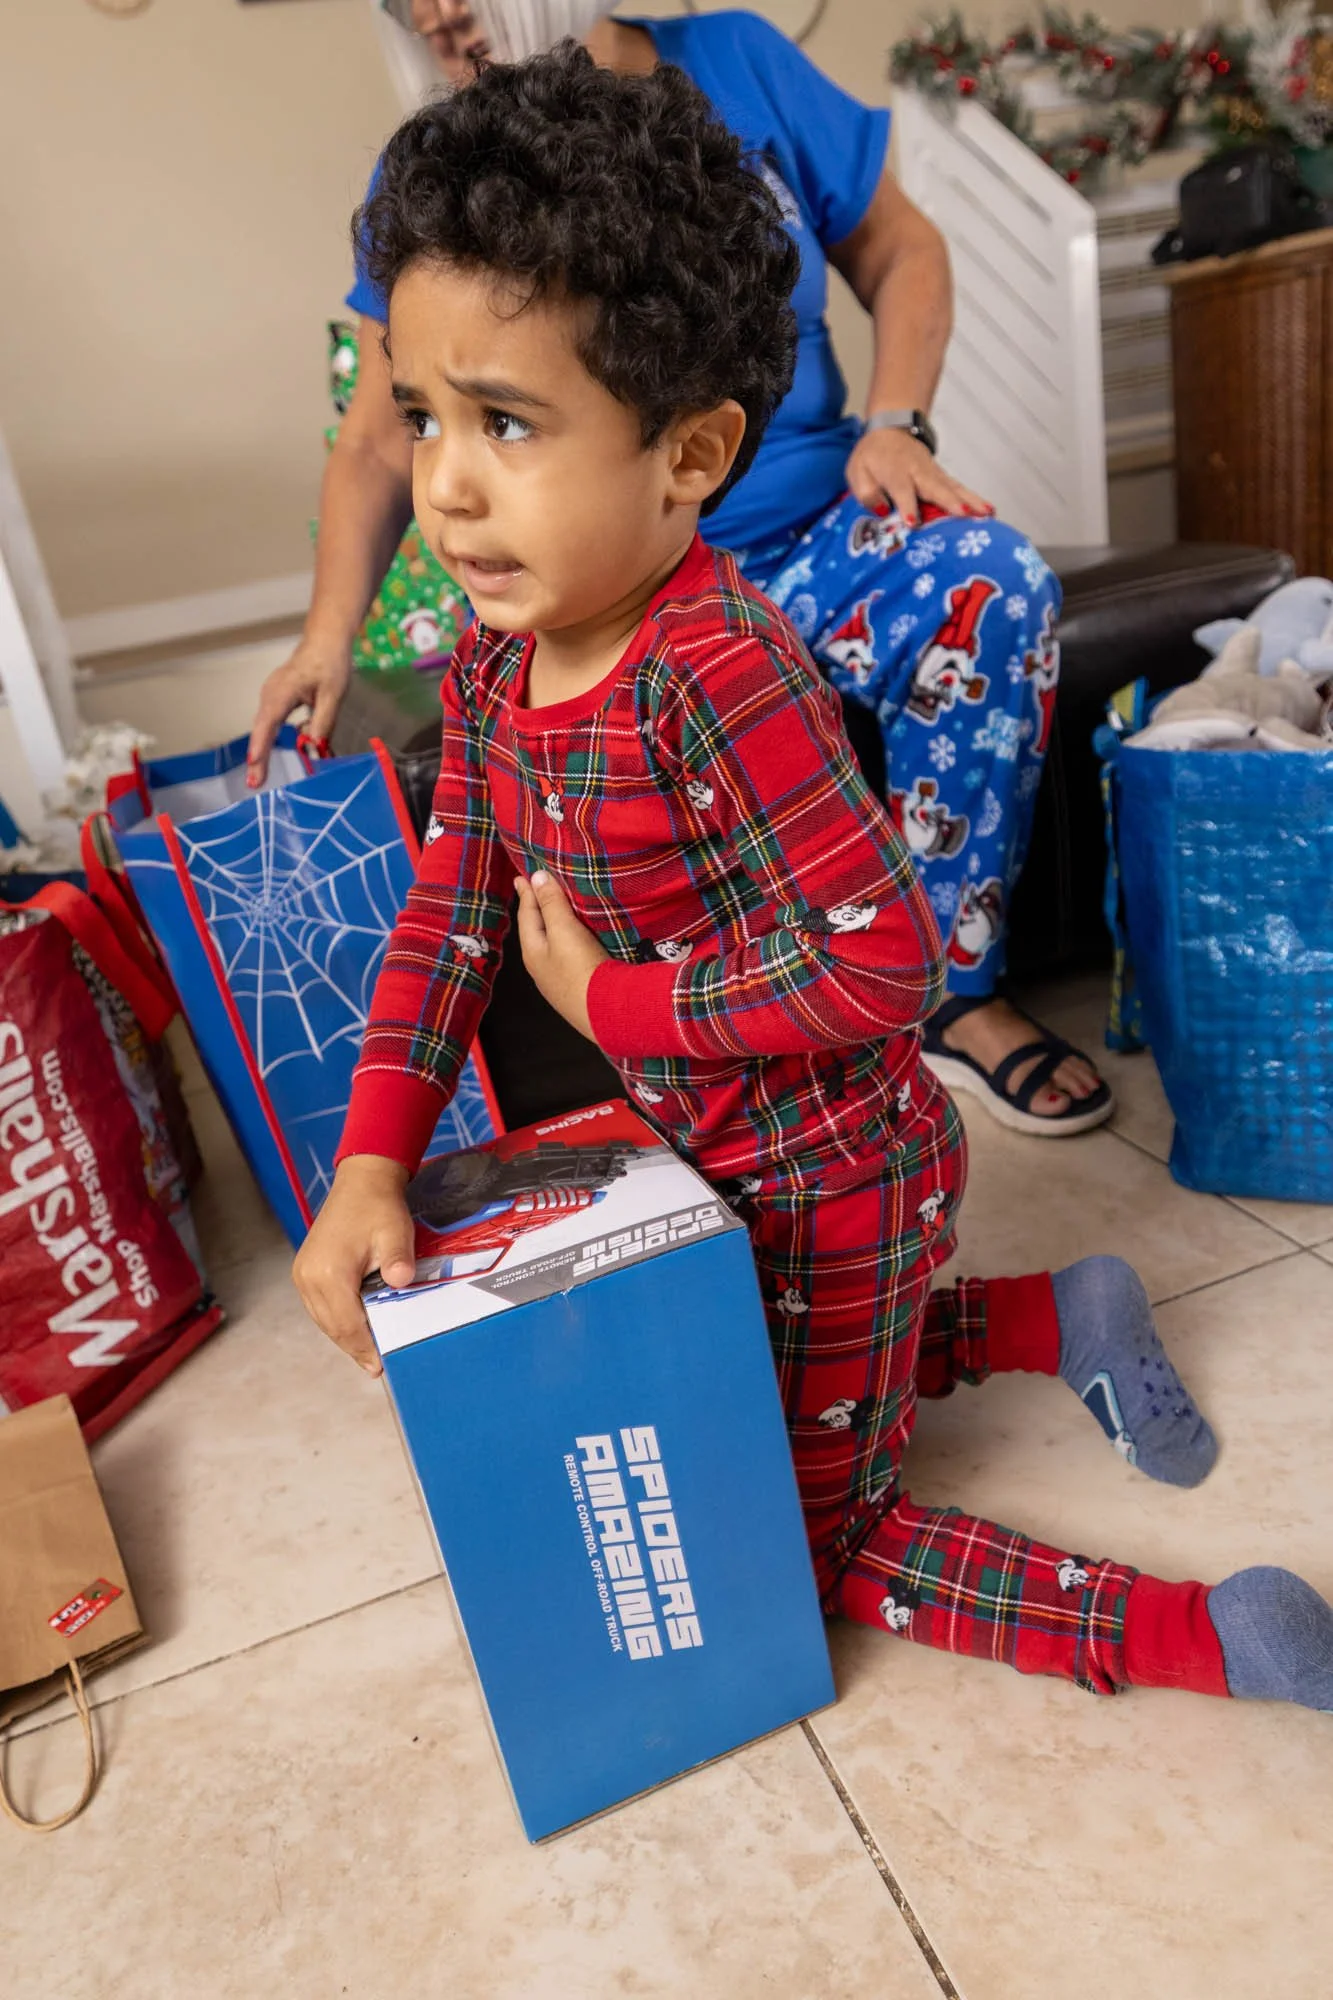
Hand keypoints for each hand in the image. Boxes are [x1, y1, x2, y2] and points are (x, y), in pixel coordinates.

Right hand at [247, 636, 352, 787]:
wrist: (324, 642)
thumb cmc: (329, 665)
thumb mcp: (333, 695)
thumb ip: (323, 722)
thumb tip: (314, 747)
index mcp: (282, 692)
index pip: (268, 723)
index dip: (261, 746)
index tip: (254, 764)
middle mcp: (270, 695)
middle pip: (261, 730)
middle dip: (257, 758)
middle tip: (254, 784)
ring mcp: (270, 697)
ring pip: (265, 729)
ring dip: (263, 753)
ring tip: (259, 778)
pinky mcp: (275, 701)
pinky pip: (272, 724)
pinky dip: (272, 741)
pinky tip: (277, 756)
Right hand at [292, 1154, 414, 1374]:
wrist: (360, 1182)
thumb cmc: (378, 1207)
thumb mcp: (395, 1232)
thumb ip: (398, 1260)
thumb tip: (401, 1282)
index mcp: (328, 1272)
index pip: (348, 1323)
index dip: (365, 1347)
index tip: (379, 1366)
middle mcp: (308, 1277)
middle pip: (333, 1327)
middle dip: (356, 1348)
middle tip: (375, 1367)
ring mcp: (303, 1275)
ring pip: (325, 1320)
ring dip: (346, 1337)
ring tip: (368, 1353)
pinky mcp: (305, 1271)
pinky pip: (321, 1308)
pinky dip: (338, 1321)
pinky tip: (356, 1328)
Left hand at [514, 870, 608, 1040]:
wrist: (606, 1012)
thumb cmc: (580, 968)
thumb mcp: (564, 931)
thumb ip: (550, 903)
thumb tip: (535, 876)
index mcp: (532, 952)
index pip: (527, 914)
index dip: (528, 892)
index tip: (523, 875)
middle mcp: (541, 968)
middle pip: (537, 931)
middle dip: (537, 909)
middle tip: (536, 889)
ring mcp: (558, 981)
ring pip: (552, 945)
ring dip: (553, 926)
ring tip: (556, 910)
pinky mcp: (577, 988)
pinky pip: (567, 956)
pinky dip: (568, 941)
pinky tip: (577, 940)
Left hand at [845, 428, 991, 528]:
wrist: (891, 428)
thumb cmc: (872, 456)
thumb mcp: (857, 472)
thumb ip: (866, 492)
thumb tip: (881, 510)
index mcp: (895, 473)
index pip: (902, 491)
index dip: (906, 507)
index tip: (913, 523)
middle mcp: (918, 473)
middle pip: (936, 488)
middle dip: (951, 502)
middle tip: (966, 515)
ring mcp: (933, 474)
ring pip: (954, 488)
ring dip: (971, 501)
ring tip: (987, 515)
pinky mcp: (942, 477)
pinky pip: (959, 488)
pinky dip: (974, 498)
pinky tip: (988, 510)